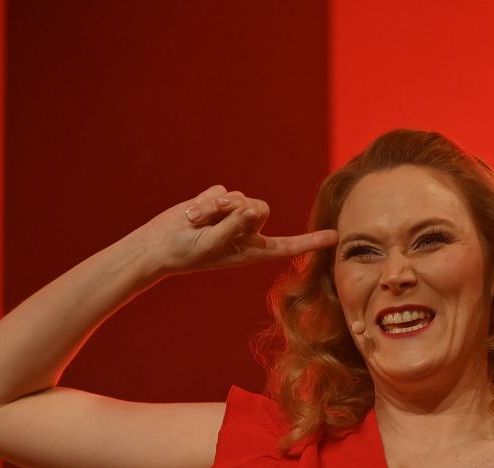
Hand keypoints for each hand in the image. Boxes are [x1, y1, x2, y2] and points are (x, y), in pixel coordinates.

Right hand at [123, 185, 337, 275]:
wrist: (160, 244)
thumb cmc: (187, 251)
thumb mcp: (212, 242)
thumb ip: (235, 225)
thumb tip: (254, 207)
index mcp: (252, 250)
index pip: (288, 245)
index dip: (310, 241)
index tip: (334, 236)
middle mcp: (247, 232)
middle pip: (260, 208)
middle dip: (236, 211)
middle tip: (211, 225)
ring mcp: (234, 216)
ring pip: (239, 197)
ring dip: (217, 206)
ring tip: (197, 222)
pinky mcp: (219, 201)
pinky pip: (221, 190)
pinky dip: (206, 200)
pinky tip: (193, 213)